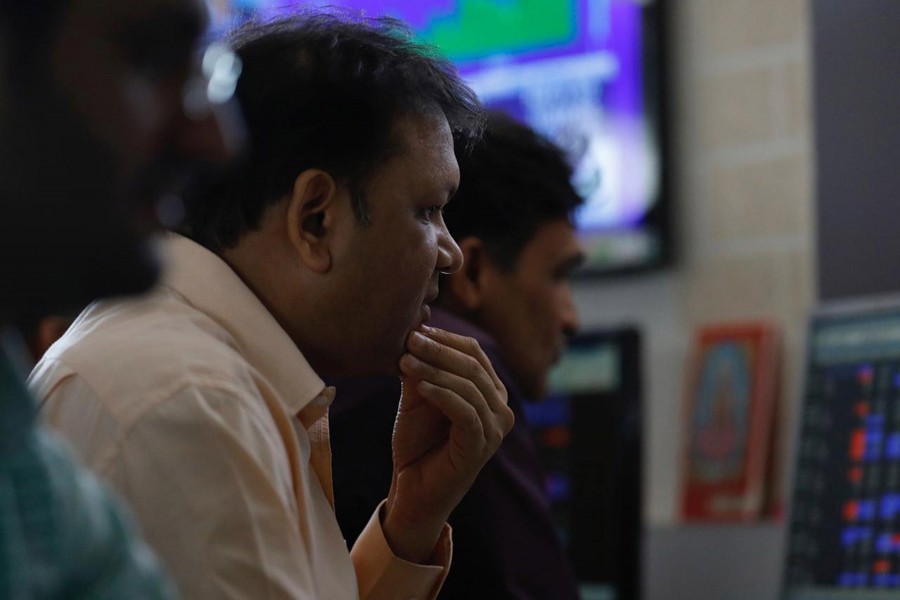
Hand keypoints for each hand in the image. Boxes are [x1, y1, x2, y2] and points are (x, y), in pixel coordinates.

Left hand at [382, 325, 513, 562]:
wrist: (412, 490)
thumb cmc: (417, 444)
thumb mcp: (417, 398)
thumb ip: (421, 369)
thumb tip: (415, 331)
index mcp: (490, 393)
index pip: (474, 353)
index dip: (445, 338)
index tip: (415, 328)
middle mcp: (501, 409)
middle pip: (472, 366)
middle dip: (438, 350)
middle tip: (409, 338)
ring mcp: (495, 429)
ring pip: (468, 386)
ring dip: (434, 370)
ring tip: (404, 361)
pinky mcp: (482, 446)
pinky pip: (465, 412)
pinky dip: (441, 395)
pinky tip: (419, 387)